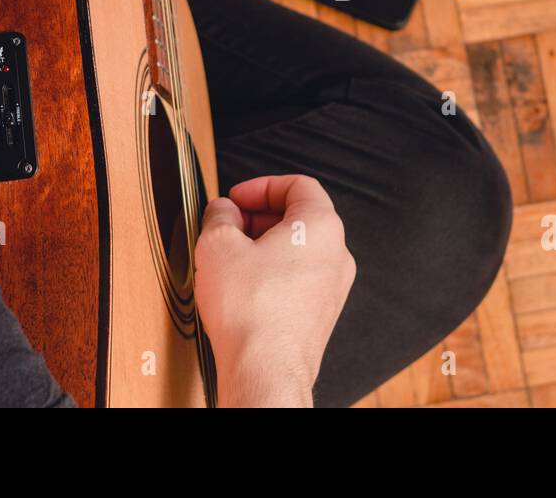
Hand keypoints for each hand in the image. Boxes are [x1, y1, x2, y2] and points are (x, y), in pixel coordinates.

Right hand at [194, 175, 356, 407]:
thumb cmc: (251, 311)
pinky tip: (243, 287)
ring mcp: (332, 288)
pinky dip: (273, 273)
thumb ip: (219, 216)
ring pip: (298, 250)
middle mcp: (337, 255)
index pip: (299, 185)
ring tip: (231, 258)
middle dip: (258, 216)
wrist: (265, 370)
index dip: (262, 186)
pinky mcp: (321, 314)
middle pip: (300, 217)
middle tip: (228, 225)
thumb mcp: (218, 245)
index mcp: (322, 226)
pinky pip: (298, 280)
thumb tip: (222, 211)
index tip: (237, 197)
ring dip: (264, 246)